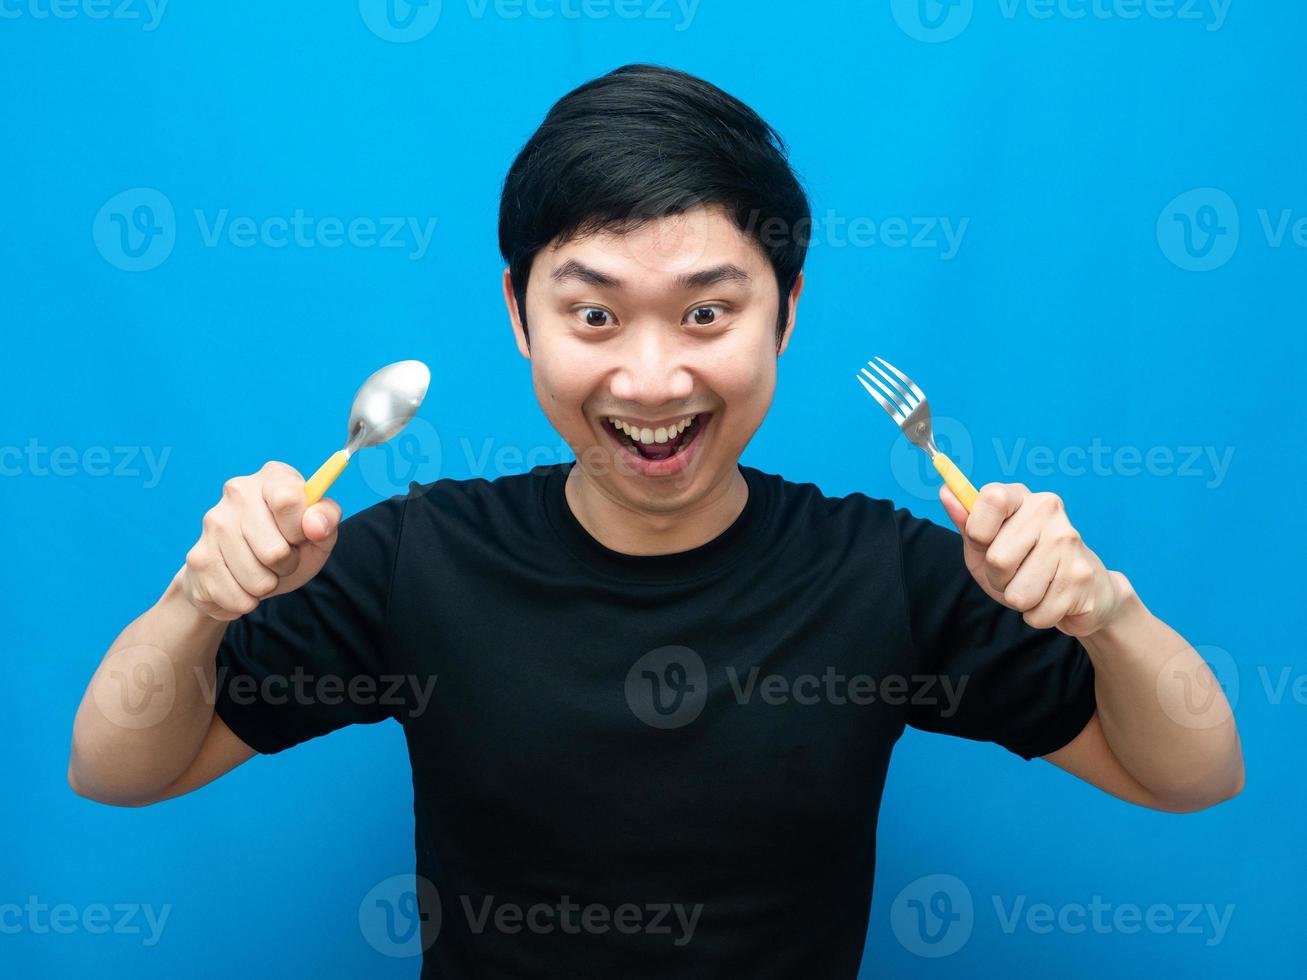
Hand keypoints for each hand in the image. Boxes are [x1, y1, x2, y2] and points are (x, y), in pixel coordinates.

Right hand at [177, 461, 340, 621]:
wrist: (242, 571)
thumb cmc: (287, 545)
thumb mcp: (318, 533)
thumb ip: (327, 520)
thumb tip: (315, 526)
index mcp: (272, 476)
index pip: (288, 500)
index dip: (299, 530)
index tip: (300, 536)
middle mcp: (237, 492)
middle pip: (275, 551)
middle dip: (287, 565)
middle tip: (282, 557)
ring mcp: (213, 523)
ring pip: (257, 580)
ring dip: (267, 584)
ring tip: (261, 569)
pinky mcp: (198, 557)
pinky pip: (236, 597)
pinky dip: (246, 600)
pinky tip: (240, 583)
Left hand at [939, 482, 1123, 636]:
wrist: (1084, 590)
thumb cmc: (1025, 564)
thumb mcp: (987, 544)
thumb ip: (967, 522)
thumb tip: (946, 491)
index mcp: (1021, 497)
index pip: (992, 498)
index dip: (979, 530)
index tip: (985, 542)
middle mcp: (1049, 511)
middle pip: (998, 558)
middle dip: (997, 578)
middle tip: (1014, 573)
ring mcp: (1069, 542)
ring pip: (1018, 592)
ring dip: (1018, 599)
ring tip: (1034, 586)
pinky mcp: (1082, 576)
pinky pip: (1038, 613)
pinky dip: (1037, 615)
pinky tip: (1052, 599)